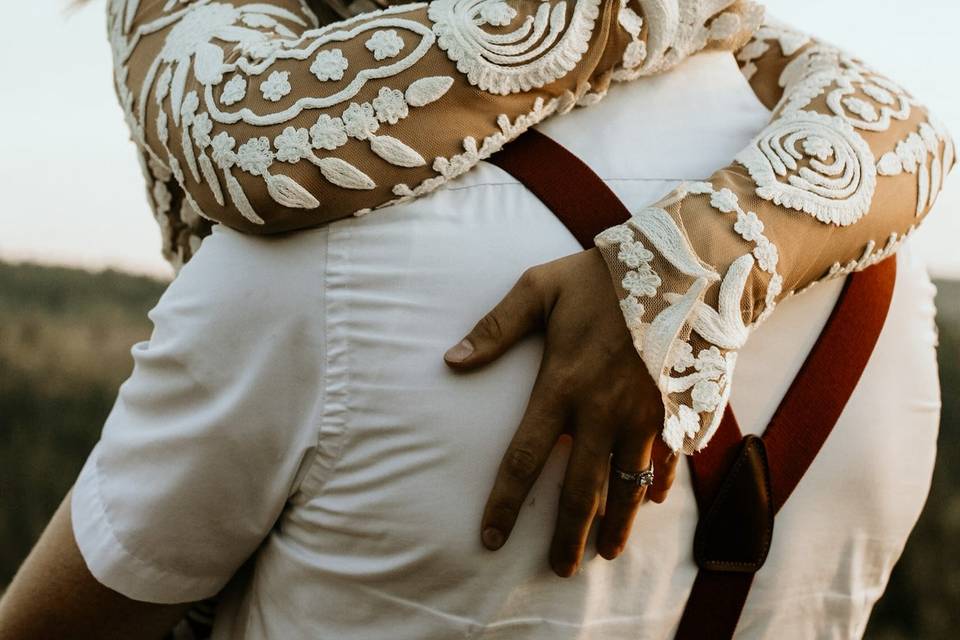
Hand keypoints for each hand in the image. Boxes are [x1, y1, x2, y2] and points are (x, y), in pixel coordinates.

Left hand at [444, 248, 679, 576]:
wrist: (680, 265)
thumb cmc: (599, 277)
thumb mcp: (539, 288)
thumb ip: (495, 328)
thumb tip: (451, 360)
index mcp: (563, 385)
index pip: (525, 458)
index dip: (506, 503)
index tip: (491, 538)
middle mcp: (604, 411)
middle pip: (581, 489)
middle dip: (568, 535)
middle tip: (559, 568)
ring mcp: (645, 414)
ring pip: (628, 486)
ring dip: (616, 524)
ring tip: (605, 553)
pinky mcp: (677, 409)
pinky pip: (666, 460)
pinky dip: (658, 485)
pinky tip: (651, 503)